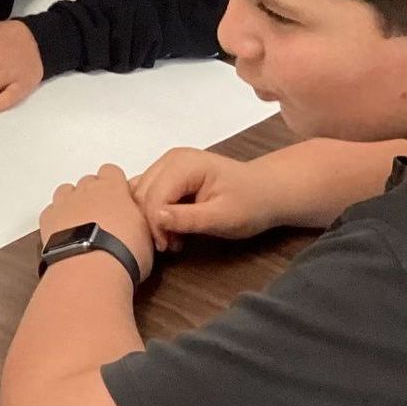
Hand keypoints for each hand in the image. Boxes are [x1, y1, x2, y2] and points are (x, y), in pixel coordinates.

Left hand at [40, 163, 154, 283]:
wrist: (92, 270)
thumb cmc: (124, 253)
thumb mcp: (147, 234)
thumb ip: (138, 217)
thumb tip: (137, 217)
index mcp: (113, 188)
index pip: (111, 171)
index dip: (114, 184)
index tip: (119, 198)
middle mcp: (87, 190)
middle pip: (88, 182)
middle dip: (94, 195)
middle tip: (103, 217)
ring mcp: (65, 203)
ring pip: (66, 192)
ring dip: (73, 203)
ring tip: (82, 225)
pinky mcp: (48, 219)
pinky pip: (51, 211)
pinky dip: (57, 219)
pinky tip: (66, 235)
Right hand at [130, 147, 278, 252]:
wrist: (266, 191)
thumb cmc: (249, 204)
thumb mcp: (223, 217)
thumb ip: (188, 218)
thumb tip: (155, 217)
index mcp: (184, 163)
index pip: (153, 195)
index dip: (155, 224)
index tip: (168, 247)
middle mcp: (171, 158)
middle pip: (142, 192)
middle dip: (151, 222)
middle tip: (170, 245)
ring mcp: (169, 163)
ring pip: (141, 192)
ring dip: (150, 218)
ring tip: (171, 238)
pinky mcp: (169, 173)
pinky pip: (148, 191)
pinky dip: (152, 211)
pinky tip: (169, 227)